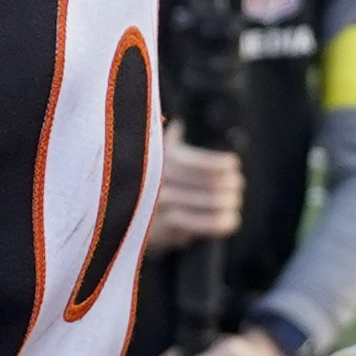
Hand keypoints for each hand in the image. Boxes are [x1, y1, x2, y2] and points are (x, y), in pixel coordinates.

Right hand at [146, 134, 243, 249]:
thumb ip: (167, 142)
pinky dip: (224, 222)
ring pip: (215, 203)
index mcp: (161, 160)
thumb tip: (180, 125)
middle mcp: (161, 182)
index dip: (223, 164)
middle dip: (231, 184)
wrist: (118, 219)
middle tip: (237, 185)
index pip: (203, 162)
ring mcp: (164, 207)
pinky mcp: (167, 230)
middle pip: (214, 183)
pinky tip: (230, 218)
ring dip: (230, 202)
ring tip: (234, 200)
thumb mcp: (150, 157)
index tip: (233, 165)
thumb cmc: (142, 183)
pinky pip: (208, 225)